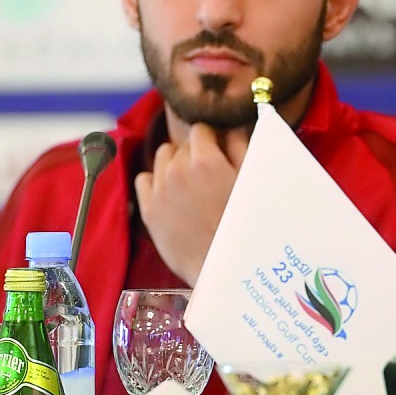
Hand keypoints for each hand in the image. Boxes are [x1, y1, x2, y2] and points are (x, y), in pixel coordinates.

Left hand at [135, 124, 248, 285]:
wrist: (227, 267)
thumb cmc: (246, 225)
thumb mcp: (252, 181)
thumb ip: (242, 147)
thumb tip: (233, 127)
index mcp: (205, 160)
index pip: (200, 130)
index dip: (212, 138)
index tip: (219, 149)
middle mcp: (177, 170)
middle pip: (180, 144)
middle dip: (194, 151)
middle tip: (210, 170)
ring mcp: (160, 190)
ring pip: (161, 157)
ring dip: (174, 162)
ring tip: (190, 180)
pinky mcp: (149, 210)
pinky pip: (143, 179)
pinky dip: (155, 180)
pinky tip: (171, 192)